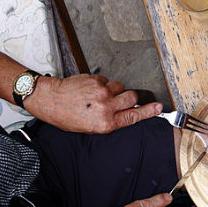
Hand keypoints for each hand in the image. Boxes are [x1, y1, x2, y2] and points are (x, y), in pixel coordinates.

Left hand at [27, 74, 161, 133]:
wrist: (49, 99)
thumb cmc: (66, 116)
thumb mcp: (90, 127)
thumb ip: (110, 120)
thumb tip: (126, 112)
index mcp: (105, 123)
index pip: (133, 116)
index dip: (148, 111)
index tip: (158, 107)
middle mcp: (106, 108)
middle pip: (131, 97)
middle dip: (127, 97)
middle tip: (117, 99)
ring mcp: (101, 92)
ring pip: (119, 86)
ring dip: (113, 89)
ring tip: (97, 94)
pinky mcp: (95, 80)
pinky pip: (106, 79)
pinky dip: (100, 83)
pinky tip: (89, 88)